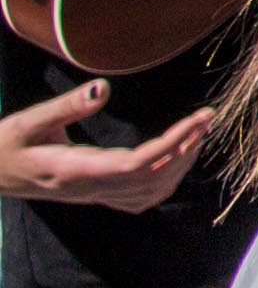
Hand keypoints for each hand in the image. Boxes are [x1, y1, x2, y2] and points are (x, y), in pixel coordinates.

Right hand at [0, 84, 208, 212]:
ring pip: (148, 192)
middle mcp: (88, 189)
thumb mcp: (28, 121)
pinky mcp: (92, 195)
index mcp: (76, 171)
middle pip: (151, 179)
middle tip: (206, 119)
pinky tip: (175, 160)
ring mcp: (91, 196)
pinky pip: (137, 199)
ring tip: (197, 133)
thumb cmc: (4, 145)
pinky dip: (163, 182)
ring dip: (179, 165)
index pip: (137, 164)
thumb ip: (66, 106)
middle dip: (185, 149)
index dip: (173, 143)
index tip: (198, 118)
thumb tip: (103, 88)